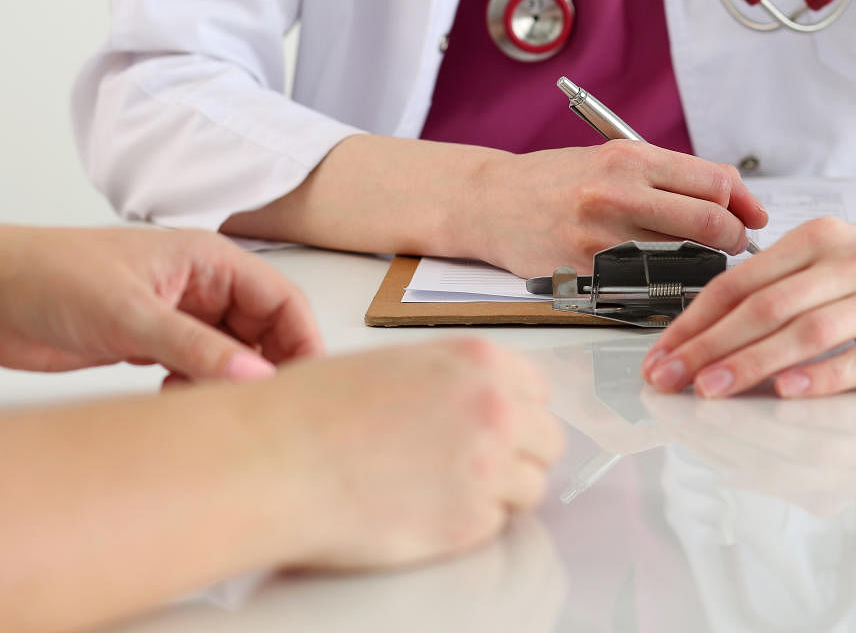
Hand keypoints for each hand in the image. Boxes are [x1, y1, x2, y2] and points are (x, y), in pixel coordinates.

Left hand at [0, 226, 321, 379]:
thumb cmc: (48, 276)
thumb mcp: (131, 313)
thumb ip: (197, 347)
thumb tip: (257, 376)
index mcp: (209, 261)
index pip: (281, 300)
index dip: (302, 340)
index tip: (305, 383)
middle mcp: (201, 287)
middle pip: (264, 331)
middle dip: (265, 368)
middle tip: (259, 405)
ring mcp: (178, 317)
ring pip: (231, 355)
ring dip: (226, 383)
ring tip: (209, 404)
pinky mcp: (152, 344)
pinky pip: (197, 371)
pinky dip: (196, 390)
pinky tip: (175, 401)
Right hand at [275, 338, 565, 568]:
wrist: (275, 459)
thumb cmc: (314, 410)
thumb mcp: (398, 365)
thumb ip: (452, 382)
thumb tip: (479, 405)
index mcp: (477, 361)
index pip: (539, 391)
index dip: (519, 413)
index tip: (504, 429)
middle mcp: (495, 408)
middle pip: (548, 441)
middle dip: (520, 455)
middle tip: (479, 467)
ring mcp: (488, 465)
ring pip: (531, 487)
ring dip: (499, 493)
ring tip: (443, 491)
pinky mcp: (469, 521)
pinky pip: (495, 525)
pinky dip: (467, 524)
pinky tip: (423, 511)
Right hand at [468, 141, 768, 277]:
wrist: (490, 201)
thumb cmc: (554, 181)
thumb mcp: (611, 159)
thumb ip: (667, 176)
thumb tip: (732, 197)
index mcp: (630, 158)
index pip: (715, 182)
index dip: (745, 203)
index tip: (753, 217)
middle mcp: (618, 192)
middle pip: (711, 220)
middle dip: (736, 238)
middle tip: (735, 245)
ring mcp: (602, 235)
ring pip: (685, 257)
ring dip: (705, 265)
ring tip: (700, 260)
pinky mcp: (587, 271)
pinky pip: (646, 283)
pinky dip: (665, 284)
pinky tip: (660, 278)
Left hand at [641, 214, 855, 397]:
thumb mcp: (822, 251)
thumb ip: (770, 282)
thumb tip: (700, 328)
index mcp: (815, 238)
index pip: (741, 281)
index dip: (694, 320)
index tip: (660, 353)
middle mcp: (850, 261)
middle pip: (767, 307)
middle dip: (710, 346)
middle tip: (669, 379)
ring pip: (811, 332)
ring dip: (754, 363)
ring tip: (711, 390)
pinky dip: (823, 377)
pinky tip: (787, 392)